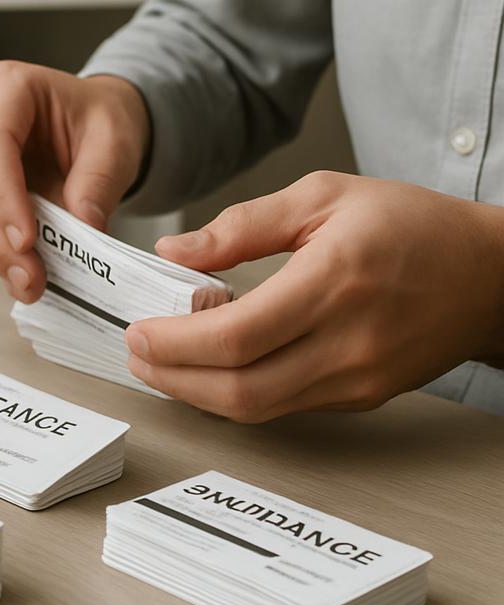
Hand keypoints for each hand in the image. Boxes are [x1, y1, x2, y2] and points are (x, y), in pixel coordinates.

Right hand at [0, 61, 149, 301]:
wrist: (88, 124)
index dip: (3, 196)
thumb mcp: (115, 143)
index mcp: (6, 86)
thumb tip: (83, 231)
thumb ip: (98, 184)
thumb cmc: (96, 121)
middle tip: (31, 279)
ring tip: (28, 283)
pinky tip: (16, 271)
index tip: (25, 242)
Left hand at [124, 171, 503, 421]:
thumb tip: (176, 251)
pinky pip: (282, 406)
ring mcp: (356, 379)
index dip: (174, 343)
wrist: (487, 275)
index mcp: (334, 282)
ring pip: (258, 409)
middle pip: (239, 390)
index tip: (137, 331)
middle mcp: (347, 344)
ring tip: (163, 362)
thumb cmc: (412, 226)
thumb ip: (242, 225)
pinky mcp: (359, 397)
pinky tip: (212, 365)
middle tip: (136, 355)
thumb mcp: (323, 196)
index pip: (236, 336)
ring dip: (198, 392)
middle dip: (173, 378)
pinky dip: (236, 391)